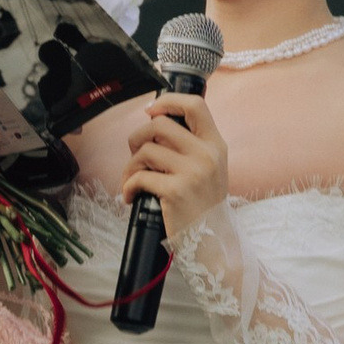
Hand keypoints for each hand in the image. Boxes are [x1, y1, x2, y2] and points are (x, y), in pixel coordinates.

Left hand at [120, 90, 229, 241]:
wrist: (212, 242)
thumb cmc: (203, 205)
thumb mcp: (209, 168)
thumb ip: (191, 145)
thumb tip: (155, 122)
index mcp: (215, 144)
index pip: (195, 105)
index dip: (168, 101)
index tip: (151, 110)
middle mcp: (207, 154)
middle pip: (159, 124)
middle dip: (137, 137)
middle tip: (136, 156)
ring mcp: (193, 172)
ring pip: (145, 150)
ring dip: (130, 166)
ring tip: (133, 180)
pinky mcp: (176, 191)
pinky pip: (139, 177)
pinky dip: (128, 186)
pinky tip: (130, 196)